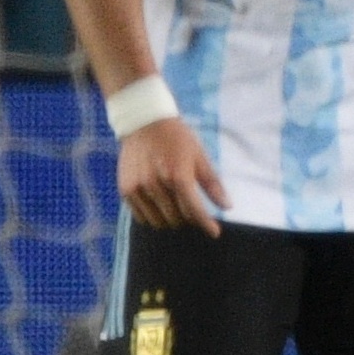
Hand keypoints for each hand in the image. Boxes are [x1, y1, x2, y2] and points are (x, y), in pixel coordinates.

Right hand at [118, 118, 229, 235]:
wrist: (143, 123)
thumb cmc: (177, 139)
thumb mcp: (199, 157)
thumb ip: (212, 184)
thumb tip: (227, 207)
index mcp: (178, 176)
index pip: (194, 211)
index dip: (206, 224)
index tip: (214, 232)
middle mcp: (157, 185)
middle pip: (178, 218)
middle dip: (189, 218)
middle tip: (192, 209)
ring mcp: (139, 188)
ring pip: (159, 221)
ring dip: (171, 220)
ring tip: (176, 207)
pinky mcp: (126, 190)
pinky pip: (141, 217)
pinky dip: (153, 217)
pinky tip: (159, 206)